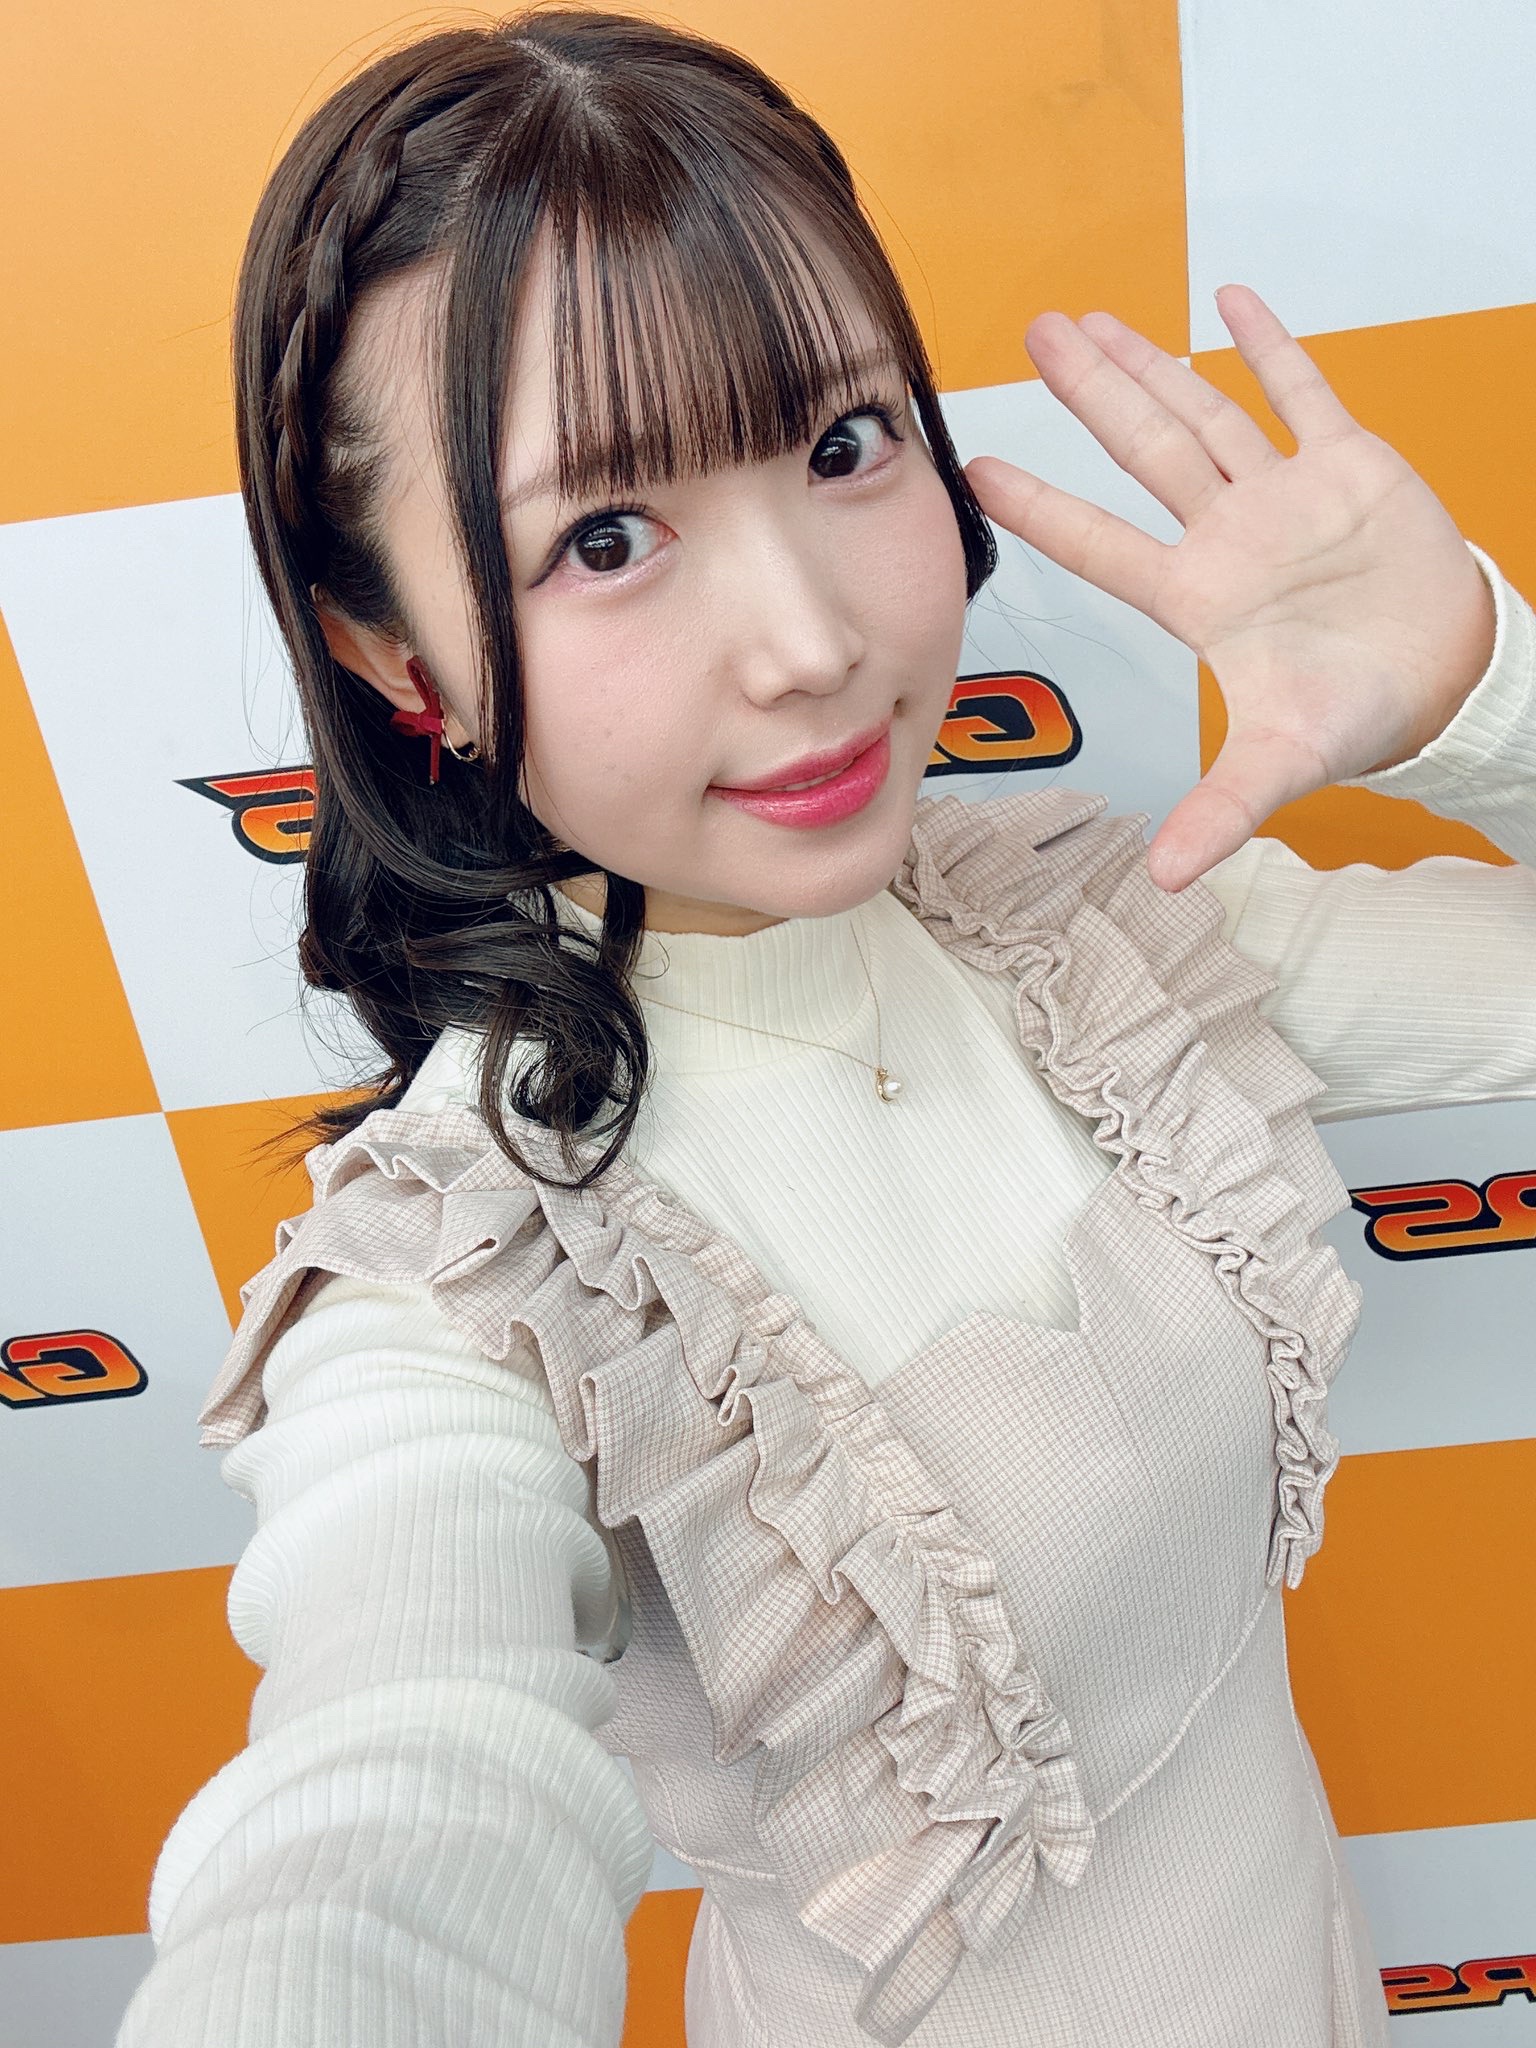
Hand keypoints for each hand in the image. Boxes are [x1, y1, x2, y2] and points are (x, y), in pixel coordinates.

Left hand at [963, 284, 1496, 890]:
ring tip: (1095, 320)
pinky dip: (1269, 345)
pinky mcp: (1349, 464)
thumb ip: (1222, 811)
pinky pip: (1303, 391)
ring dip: (1153, 363)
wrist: (1447, 681)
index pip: (1100, 544)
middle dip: (1091, 394)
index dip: (1040, 509)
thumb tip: (1164, 877)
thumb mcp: (1284, 763)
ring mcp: (1284, 493)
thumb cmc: (1359, 714)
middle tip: (1037, 333)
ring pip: (1204, 411)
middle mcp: (1229, 534)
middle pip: (1143, 450)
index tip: (976, 469)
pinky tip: (1229, 300)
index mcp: (1201, 595)